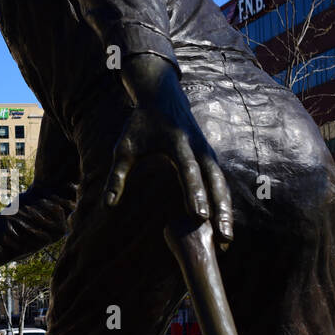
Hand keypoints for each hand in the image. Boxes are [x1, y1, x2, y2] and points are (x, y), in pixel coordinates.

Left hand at [105, 56, 232, 243]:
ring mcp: (207, 152)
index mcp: (177, 143)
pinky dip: (224, 202)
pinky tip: (224, 224)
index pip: (189, 171)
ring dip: (227, 211)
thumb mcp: (124, 147)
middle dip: (221, 210)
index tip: (200, 216)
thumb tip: (107, 206)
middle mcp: (198, 147)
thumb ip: (116, 177)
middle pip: (215, 181)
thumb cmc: (140, 124)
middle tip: (224, 238)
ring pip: (222, 184)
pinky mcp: (210, 156)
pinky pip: (221, 182)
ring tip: (227, 239)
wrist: (161, 95)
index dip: (195, 193)